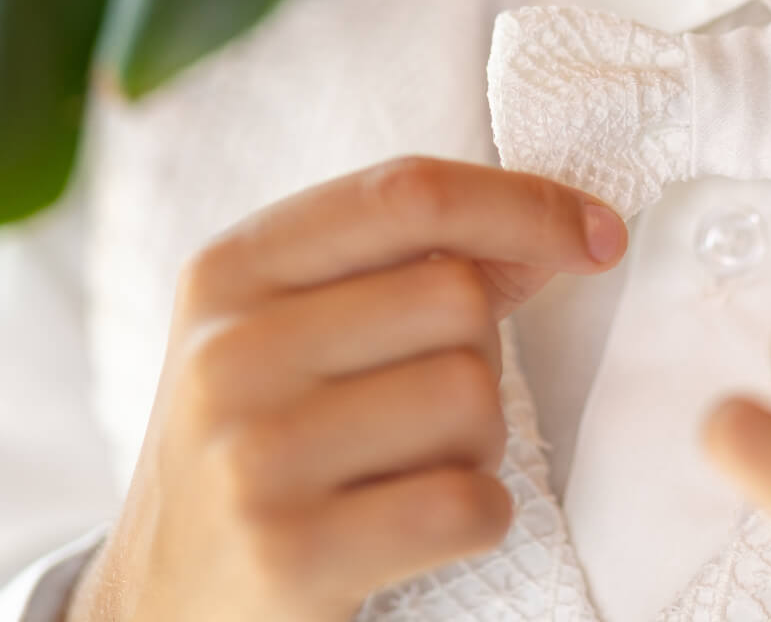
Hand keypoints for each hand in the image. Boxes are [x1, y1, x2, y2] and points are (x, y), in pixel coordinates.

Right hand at [67, 157, 625, 621]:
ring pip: (472, 398)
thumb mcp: (306, 321)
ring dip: (478, 440)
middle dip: (480, 351)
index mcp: (236, 265)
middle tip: (423, 400)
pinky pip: (469, 505)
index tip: (601, 235)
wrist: (166, 597)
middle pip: (457, 298)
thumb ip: (423, 261)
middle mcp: (231, 348)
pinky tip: (416, 524)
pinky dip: (479, 514)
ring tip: (407, 464)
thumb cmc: (269, 430)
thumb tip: (573, 229)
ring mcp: (251, 455)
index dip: (525, 203)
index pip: (410, 193)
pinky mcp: (288, 556)